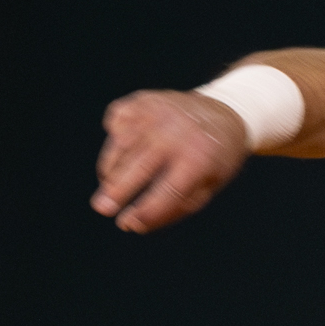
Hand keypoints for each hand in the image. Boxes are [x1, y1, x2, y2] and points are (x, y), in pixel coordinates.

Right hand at [92, 90, 250, 232]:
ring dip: (111, 170)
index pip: (168, 190)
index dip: (144, 210)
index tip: (125, 223)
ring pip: (120, 145)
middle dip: (116, 190)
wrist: (224, 113)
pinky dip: (115, 142)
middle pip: (138, 166)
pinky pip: (116, 124)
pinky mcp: (141, 101)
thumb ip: (172, 210)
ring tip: (113, 185)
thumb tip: (131, 224)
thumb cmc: (212, 160)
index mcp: (199, 158)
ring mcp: (156, 112)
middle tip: (100, 208)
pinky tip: (127, 151)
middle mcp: (176, 132)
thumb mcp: (206, 189)